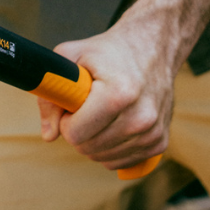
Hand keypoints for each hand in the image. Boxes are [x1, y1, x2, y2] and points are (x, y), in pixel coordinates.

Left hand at [37, 7, 174, 169]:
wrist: (152, 48)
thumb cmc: (108, 52)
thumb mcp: (71, 57)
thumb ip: (51, 94)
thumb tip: (49, 134)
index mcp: (119, 94)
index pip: (75, 134)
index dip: (65, 120)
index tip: (72, 104)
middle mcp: (141, 117)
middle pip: (87, 148)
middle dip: (78, 130)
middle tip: (85, 107)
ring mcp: (153, 133)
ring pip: (102, 158)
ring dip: (94, 140)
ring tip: (101, 112)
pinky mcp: (159, 143)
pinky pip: (119, 161)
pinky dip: (110, 148)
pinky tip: (114, 123)